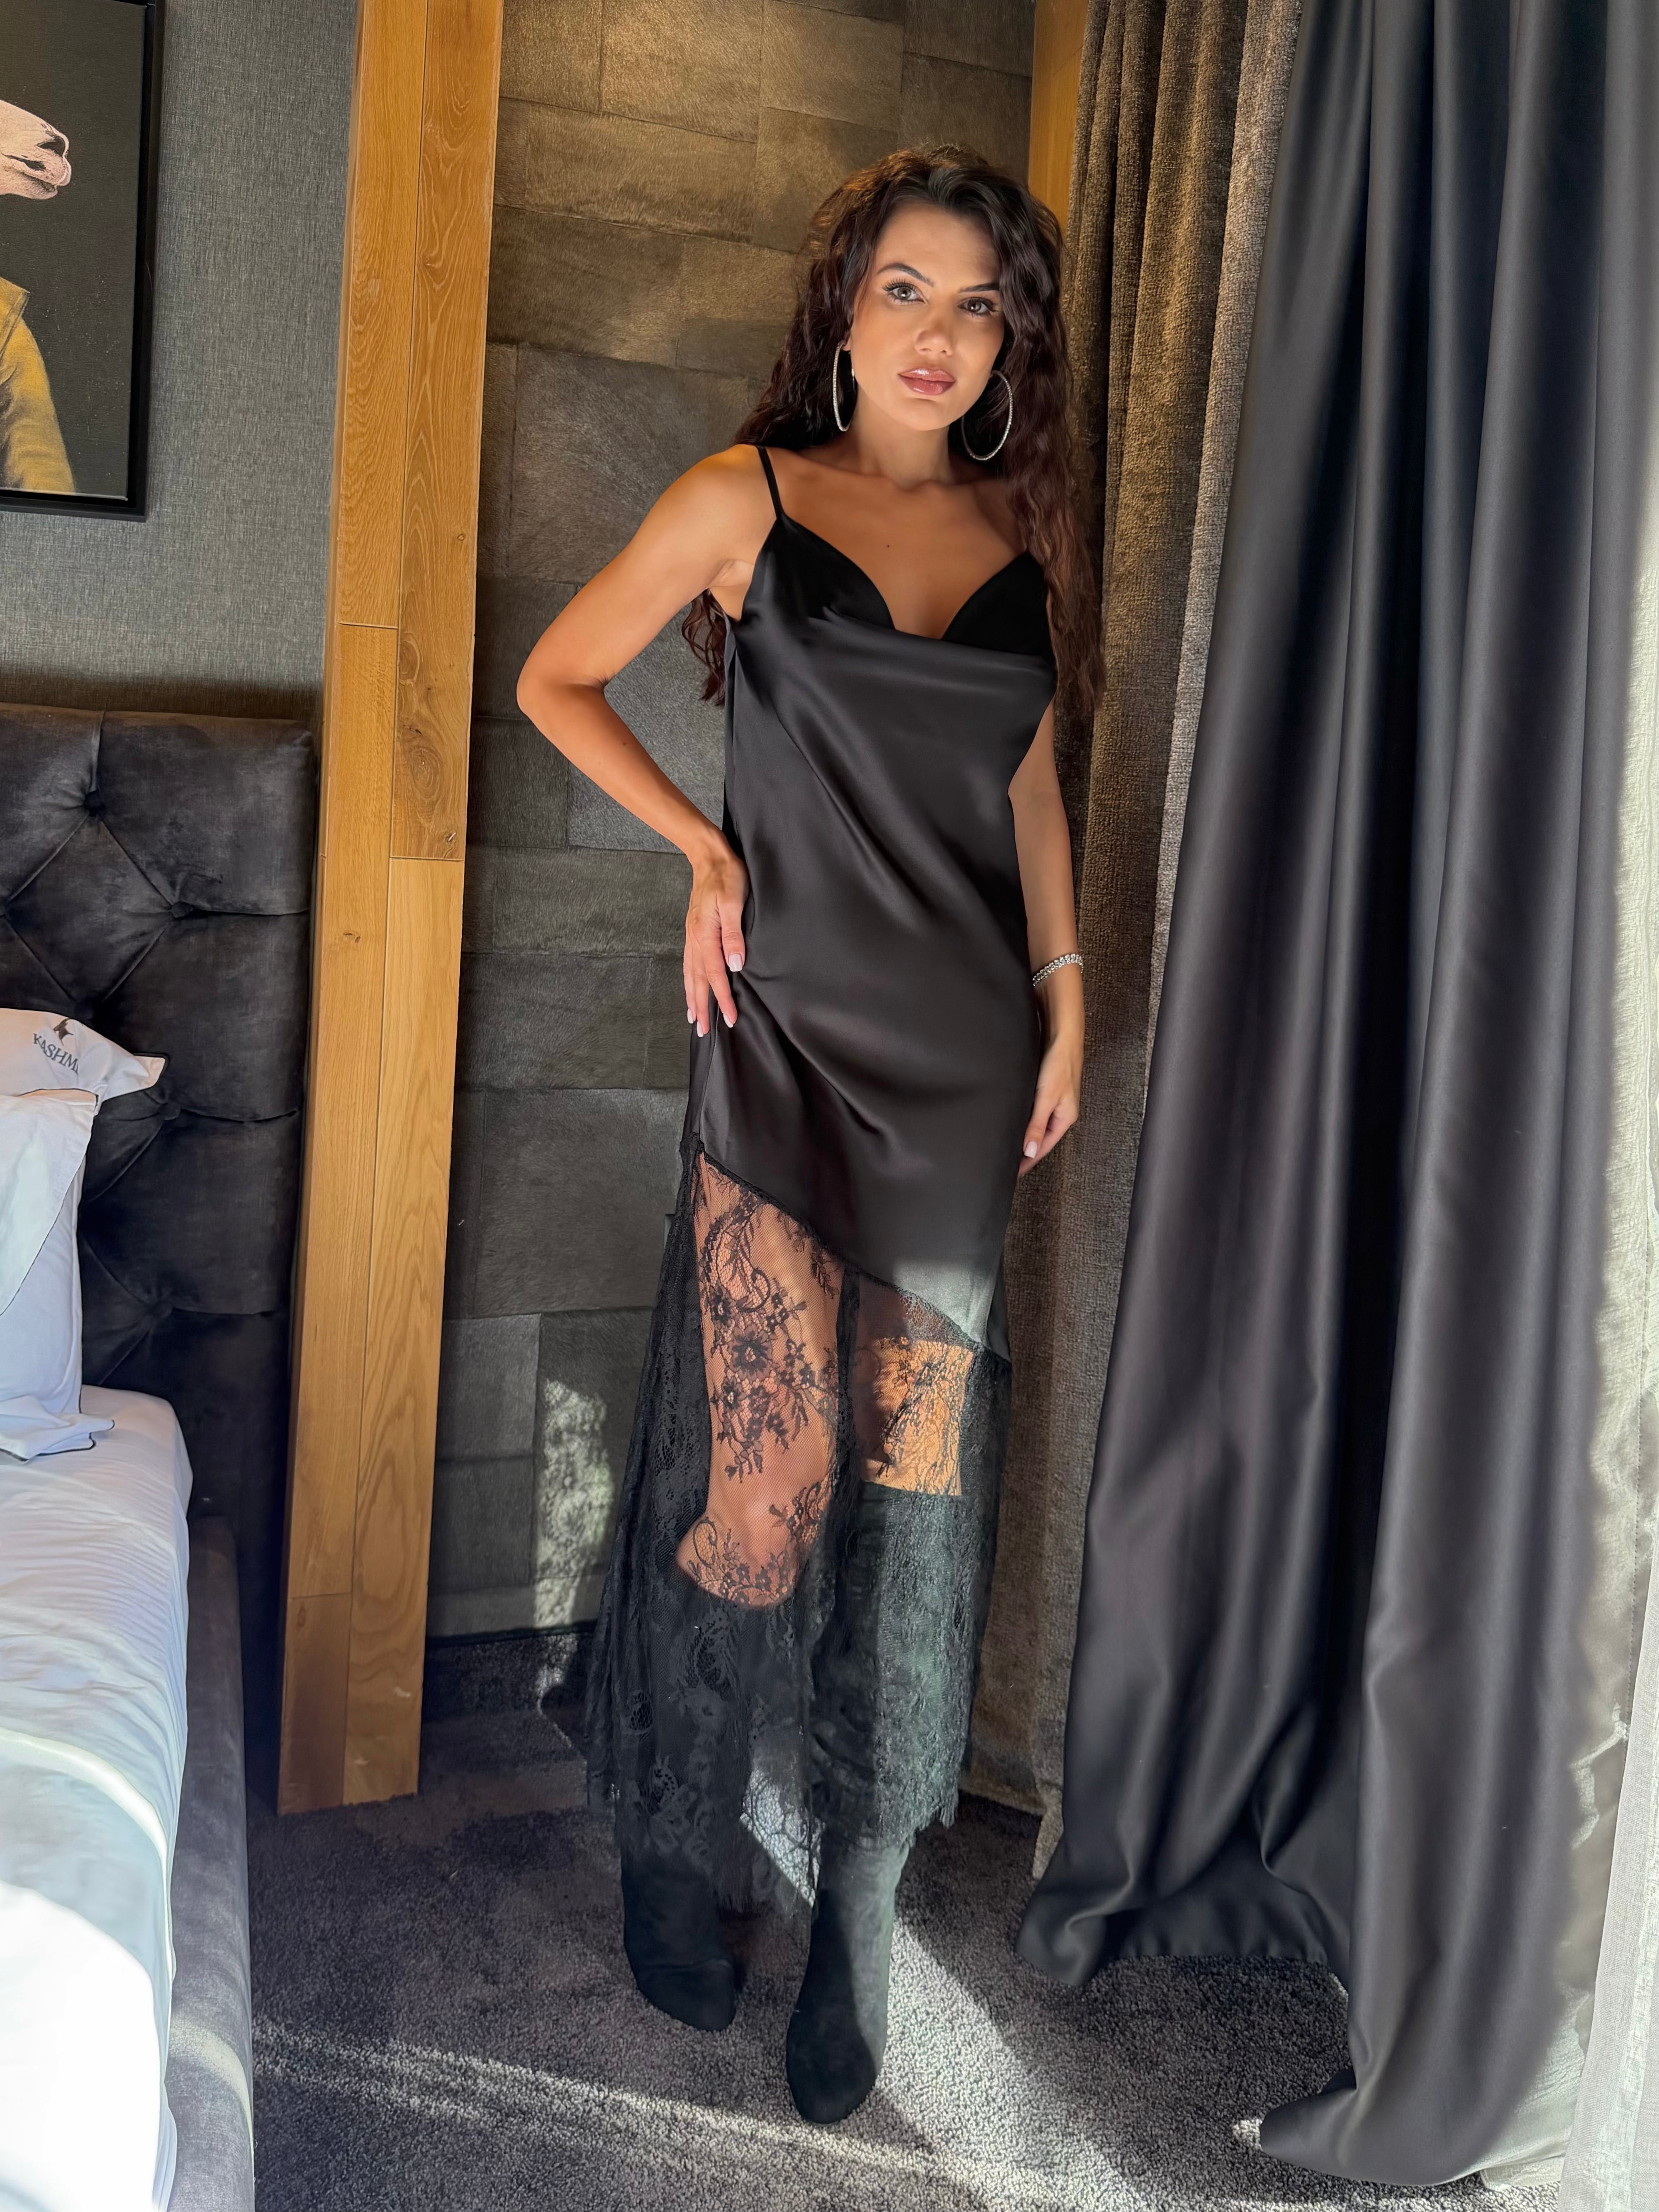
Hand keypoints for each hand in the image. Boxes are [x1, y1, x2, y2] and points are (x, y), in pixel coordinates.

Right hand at [684, 837, 748, 1034]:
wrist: (709, 857)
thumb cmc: (727, 877)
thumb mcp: (734, 902)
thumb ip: (733, 934)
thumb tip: (734, 964)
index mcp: (706, 934)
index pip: (716, 975)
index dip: (723, 998)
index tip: (730, 1018)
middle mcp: (695, 938)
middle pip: (698, 980)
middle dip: (700, 1006)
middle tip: (702, 1031)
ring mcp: (691, 935)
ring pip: (690, 974)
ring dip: (692, 997)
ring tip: (692, 1017)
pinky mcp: (693, 930)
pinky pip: (689, 963)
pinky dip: (689, 980)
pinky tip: (691, 986)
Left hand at [1019, 1026, 1080, 1175]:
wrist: (1063, 1037)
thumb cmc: (1058, 1065)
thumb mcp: (1045, 1098)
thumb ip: (1036, 1125)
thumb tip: (1029, 1151)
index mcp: (1065, 1118)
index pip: (1043, 1146)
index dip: (1029, 1160)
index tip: (1014, 1172)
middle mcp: (1061, 1112)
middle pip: (1042, 1138)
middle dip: (1027, 1151)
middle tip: (1009, 1163)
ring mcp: (1056, 1102)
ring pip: (1039, 1125)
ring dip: (1026, 1135)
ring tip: (1011, 1146)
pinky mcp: (1049, 1091)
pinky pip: (1037, 1112)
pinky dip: (1027, 1120)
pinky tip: (1016, 1122)